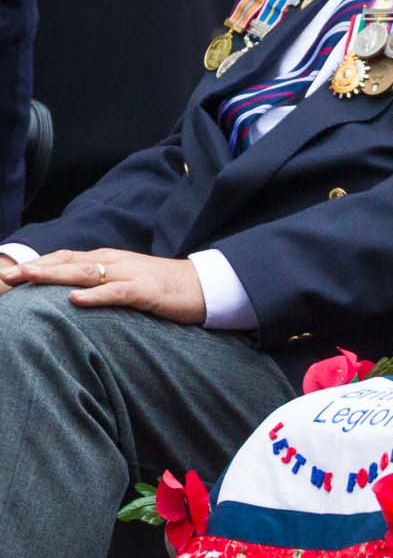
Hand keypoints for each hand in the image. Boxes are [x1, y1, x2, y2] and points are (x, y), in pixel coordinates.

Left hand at [2, 248, 204, 322]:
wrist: (207, 286)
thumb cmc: (165, 288)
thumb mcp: (128, 282)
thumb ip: (101, 284)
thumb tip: (69, 296)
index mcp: (110, 260)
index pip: (66, 258)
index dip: (37, 264)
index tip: (8, 275)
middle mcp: (116, 262)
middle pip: (69, 262)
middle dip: (35, 268)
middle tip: (6, 275)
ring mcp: (132, 274)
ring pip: (87, 272)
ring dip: (55, 275)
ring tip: (28, 278)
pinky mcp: (148, 291)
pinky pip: (117, 292)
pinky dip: (95, 295)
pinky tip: (75, 299)